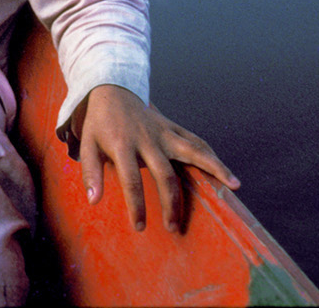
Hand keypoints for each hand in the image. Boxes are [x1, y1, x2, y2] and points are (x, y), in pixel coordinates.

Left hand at [73, 84, 239, 233]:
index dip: (136, 205)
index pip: (131, 179)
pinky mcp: (173, 128)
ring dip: (213, 168)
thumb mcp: (86, 144)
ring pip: (192, 151)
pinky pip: (196, 141)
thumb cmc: (100, 124)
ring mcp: (164, 132)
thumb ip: (90, 172)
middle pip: (164, 174)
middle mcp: (147, 138)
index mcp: (122, 144)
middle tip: (172, 227)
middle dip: (171, 203)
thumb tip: (94, 201)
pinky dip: (212, 156)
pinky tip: (226, 172)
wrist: (113, 90)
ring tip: (232, 186)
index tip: (139, 226)